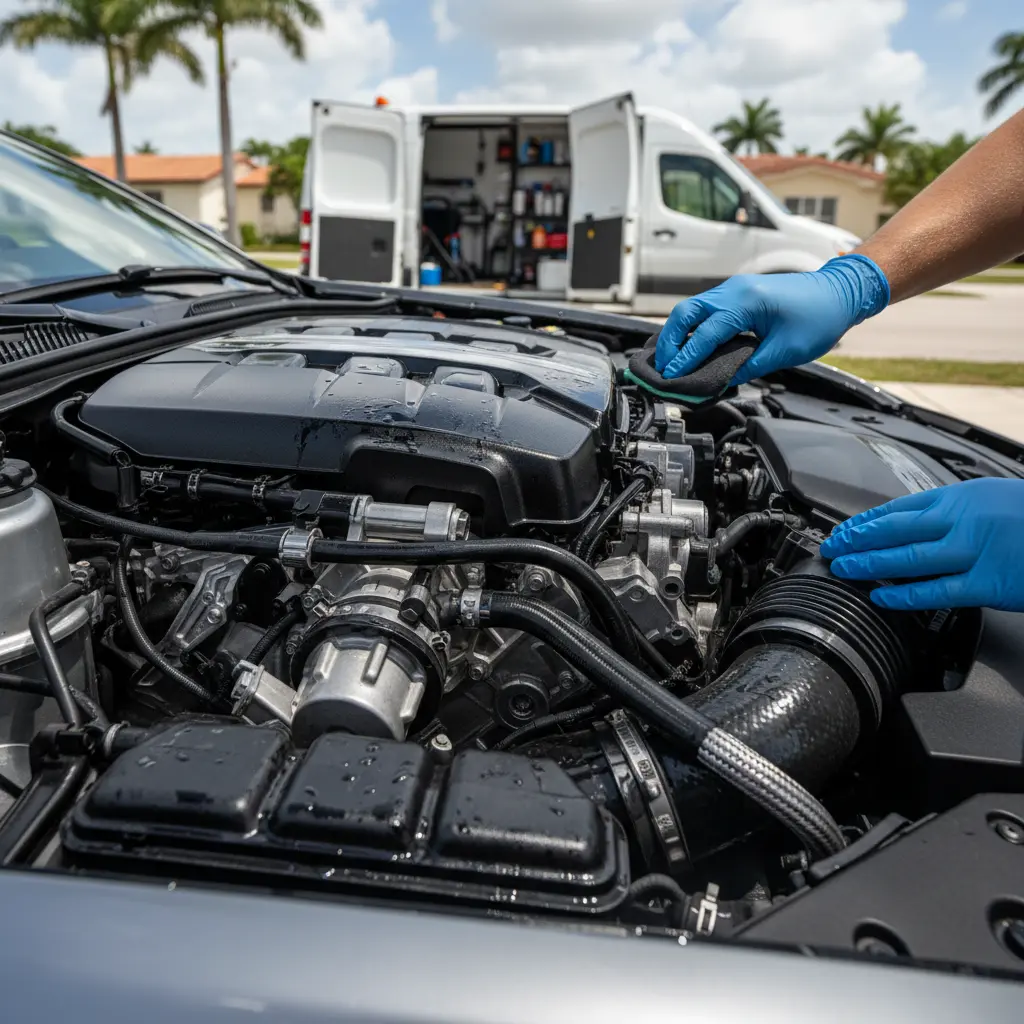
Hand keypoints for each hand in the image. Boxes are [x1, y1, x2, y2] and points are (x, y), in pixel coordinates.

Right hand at [654, 254, 889, 385]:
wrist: (841, 292)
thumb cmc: (820, 318)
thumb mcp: (784, 352)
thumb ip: (749, 367)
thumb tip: (721, 380)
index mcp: (747, 302)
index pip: (705, 334)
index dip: (686, 358)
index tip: (671, 377)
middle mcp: (735, 290)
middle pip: (686, 313)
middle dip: (670, 341)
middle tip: (663, 367)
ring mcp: (735, 288)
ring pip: (692, 308)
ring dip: (678, 333)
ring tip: (671, 359)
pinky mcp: (738, 292)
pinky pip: (705, 308)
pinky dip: (692, 327)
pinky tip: (689, 345)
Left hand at [820, 478, 1023, 610]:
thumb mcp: (994, 498)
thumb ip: (959, 510)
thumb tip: (923, 522)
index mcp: (963, 495)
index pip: (901, 506)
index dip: (867, 520)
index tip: (845, 528)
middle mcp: (963, 519)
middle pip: (895, 529)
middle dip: (857, 540)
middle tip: (832, 547)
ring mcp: (973, 551)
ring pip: (906, 559)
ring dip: (869, 565)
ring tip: (844, 568)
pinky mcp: (987, 583)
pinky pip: (935, 591)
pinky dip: (904, 595)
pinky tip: (882, 597)